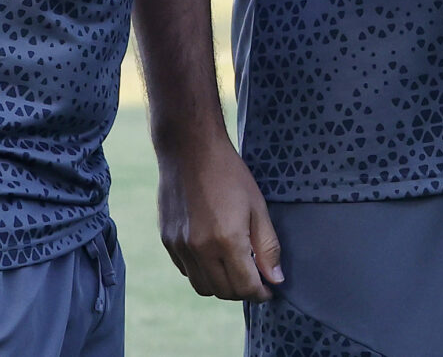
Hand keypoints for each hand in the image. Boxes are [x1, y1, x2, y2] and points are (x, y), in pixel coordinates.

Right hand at [156, 134, 283, 300]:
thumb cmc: (229, 174)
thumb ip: (267, 246)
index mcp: (226, 240)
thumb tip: (275, 278)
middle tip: (255, 279)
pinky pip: (186, 271)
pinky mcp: (167, 241)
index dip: (260, 293)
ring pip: (202, 287)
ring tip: (235, 268)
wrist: (190, 149)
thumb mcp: (258, 207)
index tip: (268, 289)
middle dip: (242, 291)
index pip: (245, 287)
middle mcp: (200, 249)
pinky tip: (214, 255)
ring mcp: (180, 246)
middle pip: (223, 292)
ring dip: (221, 286)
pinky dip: (202, 272)